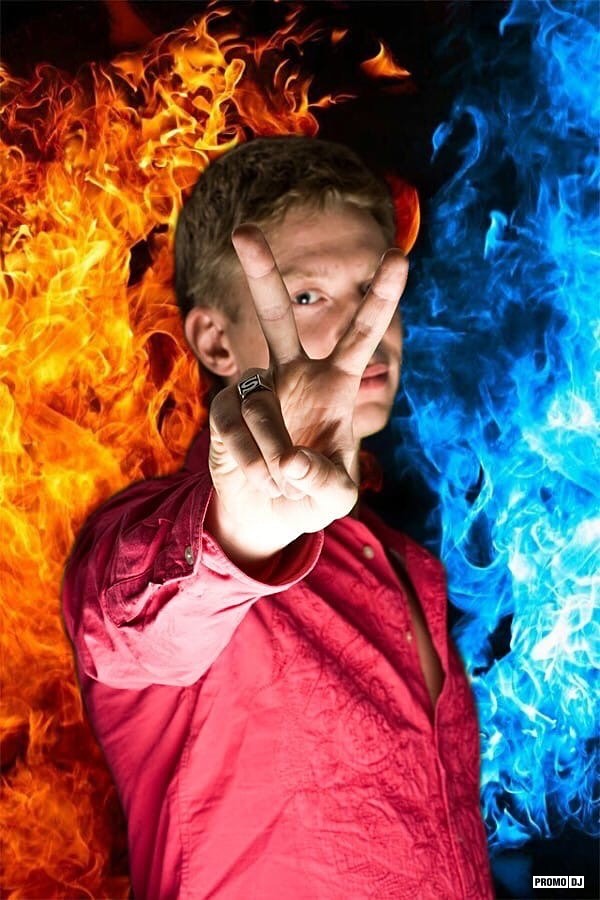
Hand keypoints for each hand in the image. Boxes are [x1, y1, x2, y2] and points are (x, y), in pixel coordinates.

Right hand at [206, 224, 408, 569]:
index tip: (399, 256)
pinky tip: (259, 475)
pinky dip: (251, 462)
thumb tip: (290, 459)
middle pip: (276, 318)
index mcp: (334, 383)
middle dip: (261, 275)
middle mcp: (293, 375)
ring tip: (282, 479)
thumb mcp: (335, 498)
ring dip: (273, 452)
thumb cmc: (314, 494)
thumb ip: (325, 482)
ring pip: (260, 407)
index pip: (360, 336)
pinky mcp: (224, 410)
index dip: (379, 298)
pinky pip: (236, 431)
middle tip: (242, 231)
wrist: (268, 511)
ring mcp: (255, 389)